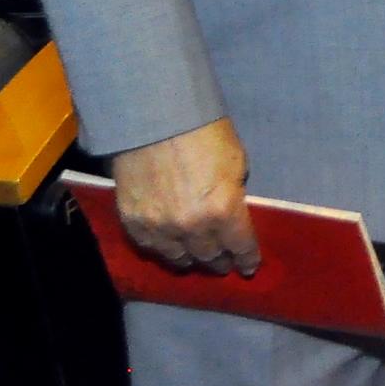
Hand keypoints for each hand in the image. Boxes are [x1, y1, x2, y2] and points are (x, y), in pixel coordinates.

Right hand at [110, 116, 258, 274]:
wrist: (154, 119)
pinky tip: (170, 249)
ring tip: (197, 260)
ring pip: (179, 259)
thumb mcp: (236, 162)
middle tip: (225, 264)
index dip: (247, 258)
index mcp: (224, 211)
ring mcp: (161, 229)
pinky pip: (152, 248)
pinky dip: (164, 250)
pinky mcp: (134, 223)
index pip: (240, 246)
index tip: (249, 266)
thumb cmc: (205, 133)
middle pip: (209, 257)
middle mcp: (192, 228)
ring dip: (192, 260)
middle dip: (220, 261)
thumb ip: (234, 192)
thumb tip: (232, 209)